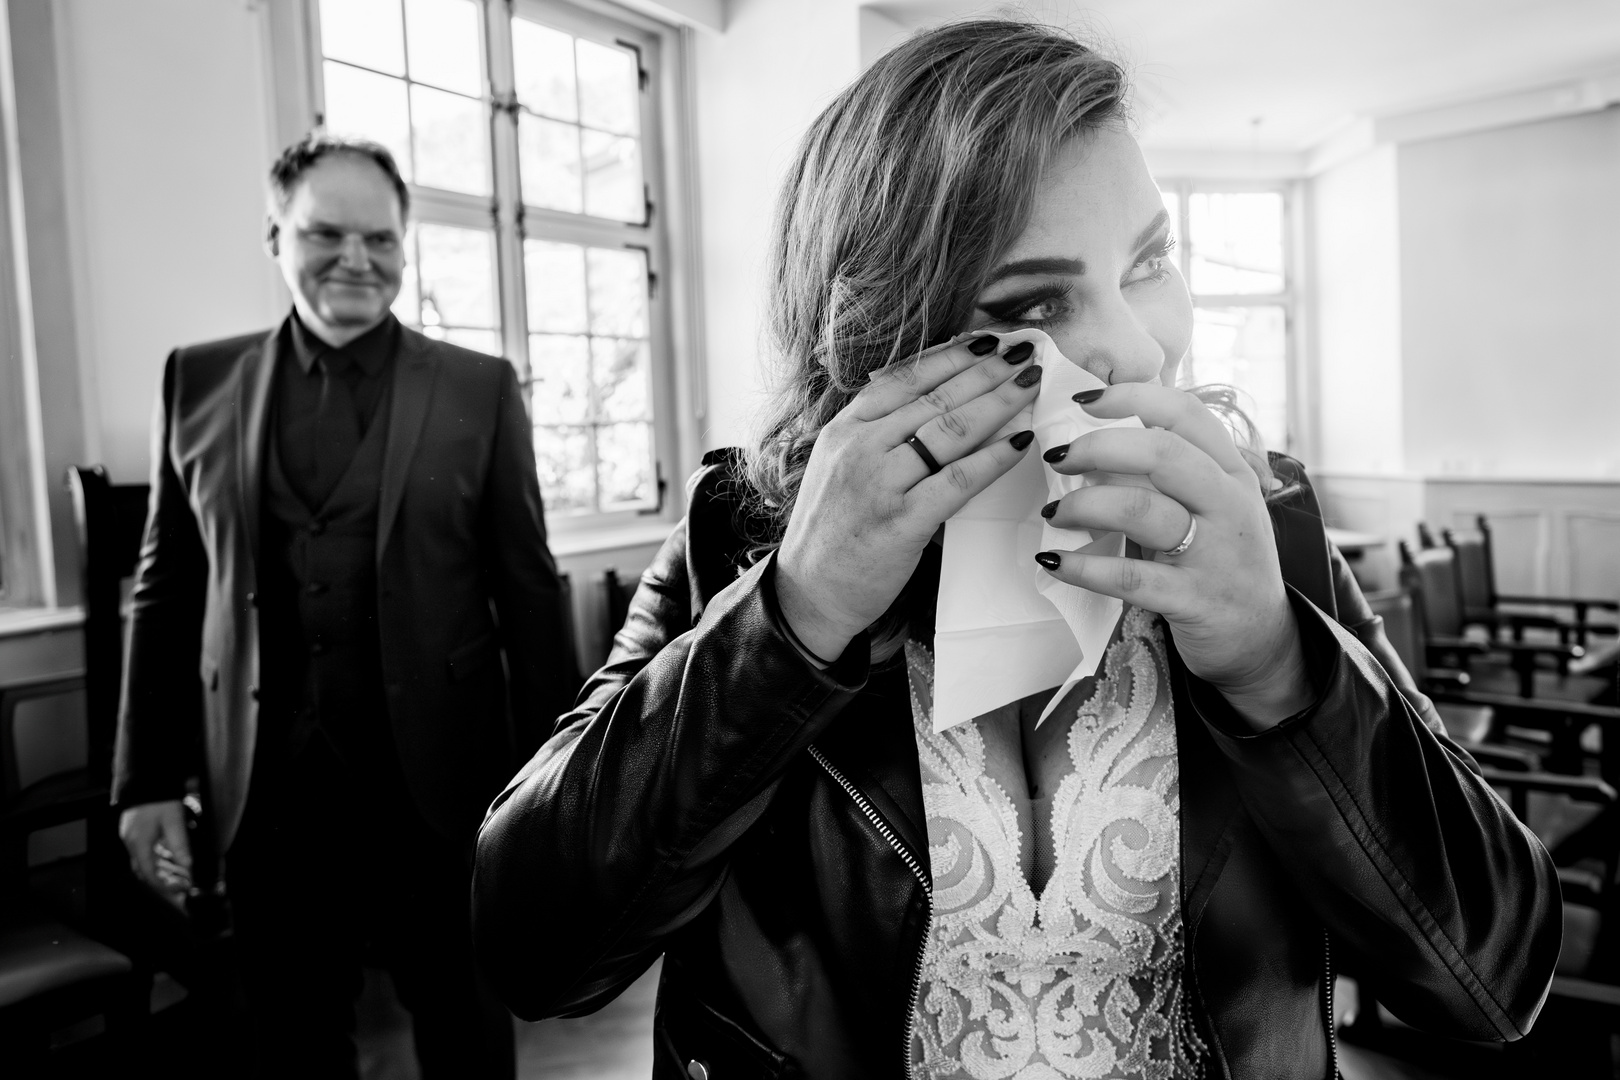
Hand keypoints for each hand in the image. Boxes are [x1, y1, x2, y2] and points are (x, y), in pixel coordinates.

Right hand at [119, 800, 192, 909]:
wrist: (146, 779)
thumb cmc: (159, 799)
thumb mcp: (174, 822)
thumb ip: (180, 845)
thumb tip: (187, 865)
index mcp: (139, 843)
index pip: (149, 874)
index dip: (163, 886)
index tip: (179, 891)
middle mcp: (132, 842)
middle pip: (145, 870)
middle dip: (162, 882)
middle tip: (180, 889)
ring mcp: (131, 836)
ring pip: (145, 861)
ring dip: (160, 871)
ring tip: (179, 876)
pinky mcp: (135, 830)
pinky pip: (145, 851)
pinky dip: (157, 858)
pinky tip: (170, 858)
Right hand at [776, 334, 1042, 662]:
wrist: (809, 592)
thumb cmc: (832, 531)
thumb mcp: (839, 466)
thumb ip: (878, 434)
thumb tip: (936, 403)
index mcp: (844, 429)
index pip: (905, 377)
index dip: (952, 355)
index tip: (989, 341)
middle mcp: (859, 447)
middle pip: (935, 398)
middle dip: (986, 372)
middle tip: (1024, 355)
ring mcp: (879, 484)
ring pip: (950, 430)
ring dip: (997, 402)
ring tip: (1029, 386)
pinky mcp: (901, 522)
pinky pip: (957, 480)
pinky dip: (994, 457)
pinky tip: (1021, 441)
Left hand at [1038, 383, 1310, 727]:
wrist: (1261, 639)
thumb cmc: (1220, 563)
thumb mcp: (1212, 507)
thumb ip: (1170, 474)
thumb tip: (1097, 441)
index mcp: (1232, 473)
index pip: (1185, 414)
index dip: (1132, 396)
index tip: (1084, 400)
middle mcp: (1229, 505)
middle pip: (1161, 453)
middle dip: (1099, 447)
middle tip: (1059, 458)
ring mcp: (1216, 553)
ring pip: (1141, 509)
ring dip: (1084, 505)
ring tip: (1055, 512)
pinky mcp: (1194, 600)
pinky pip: (1129, 576)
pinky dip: (1083, 567)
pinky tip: (1054, 562)